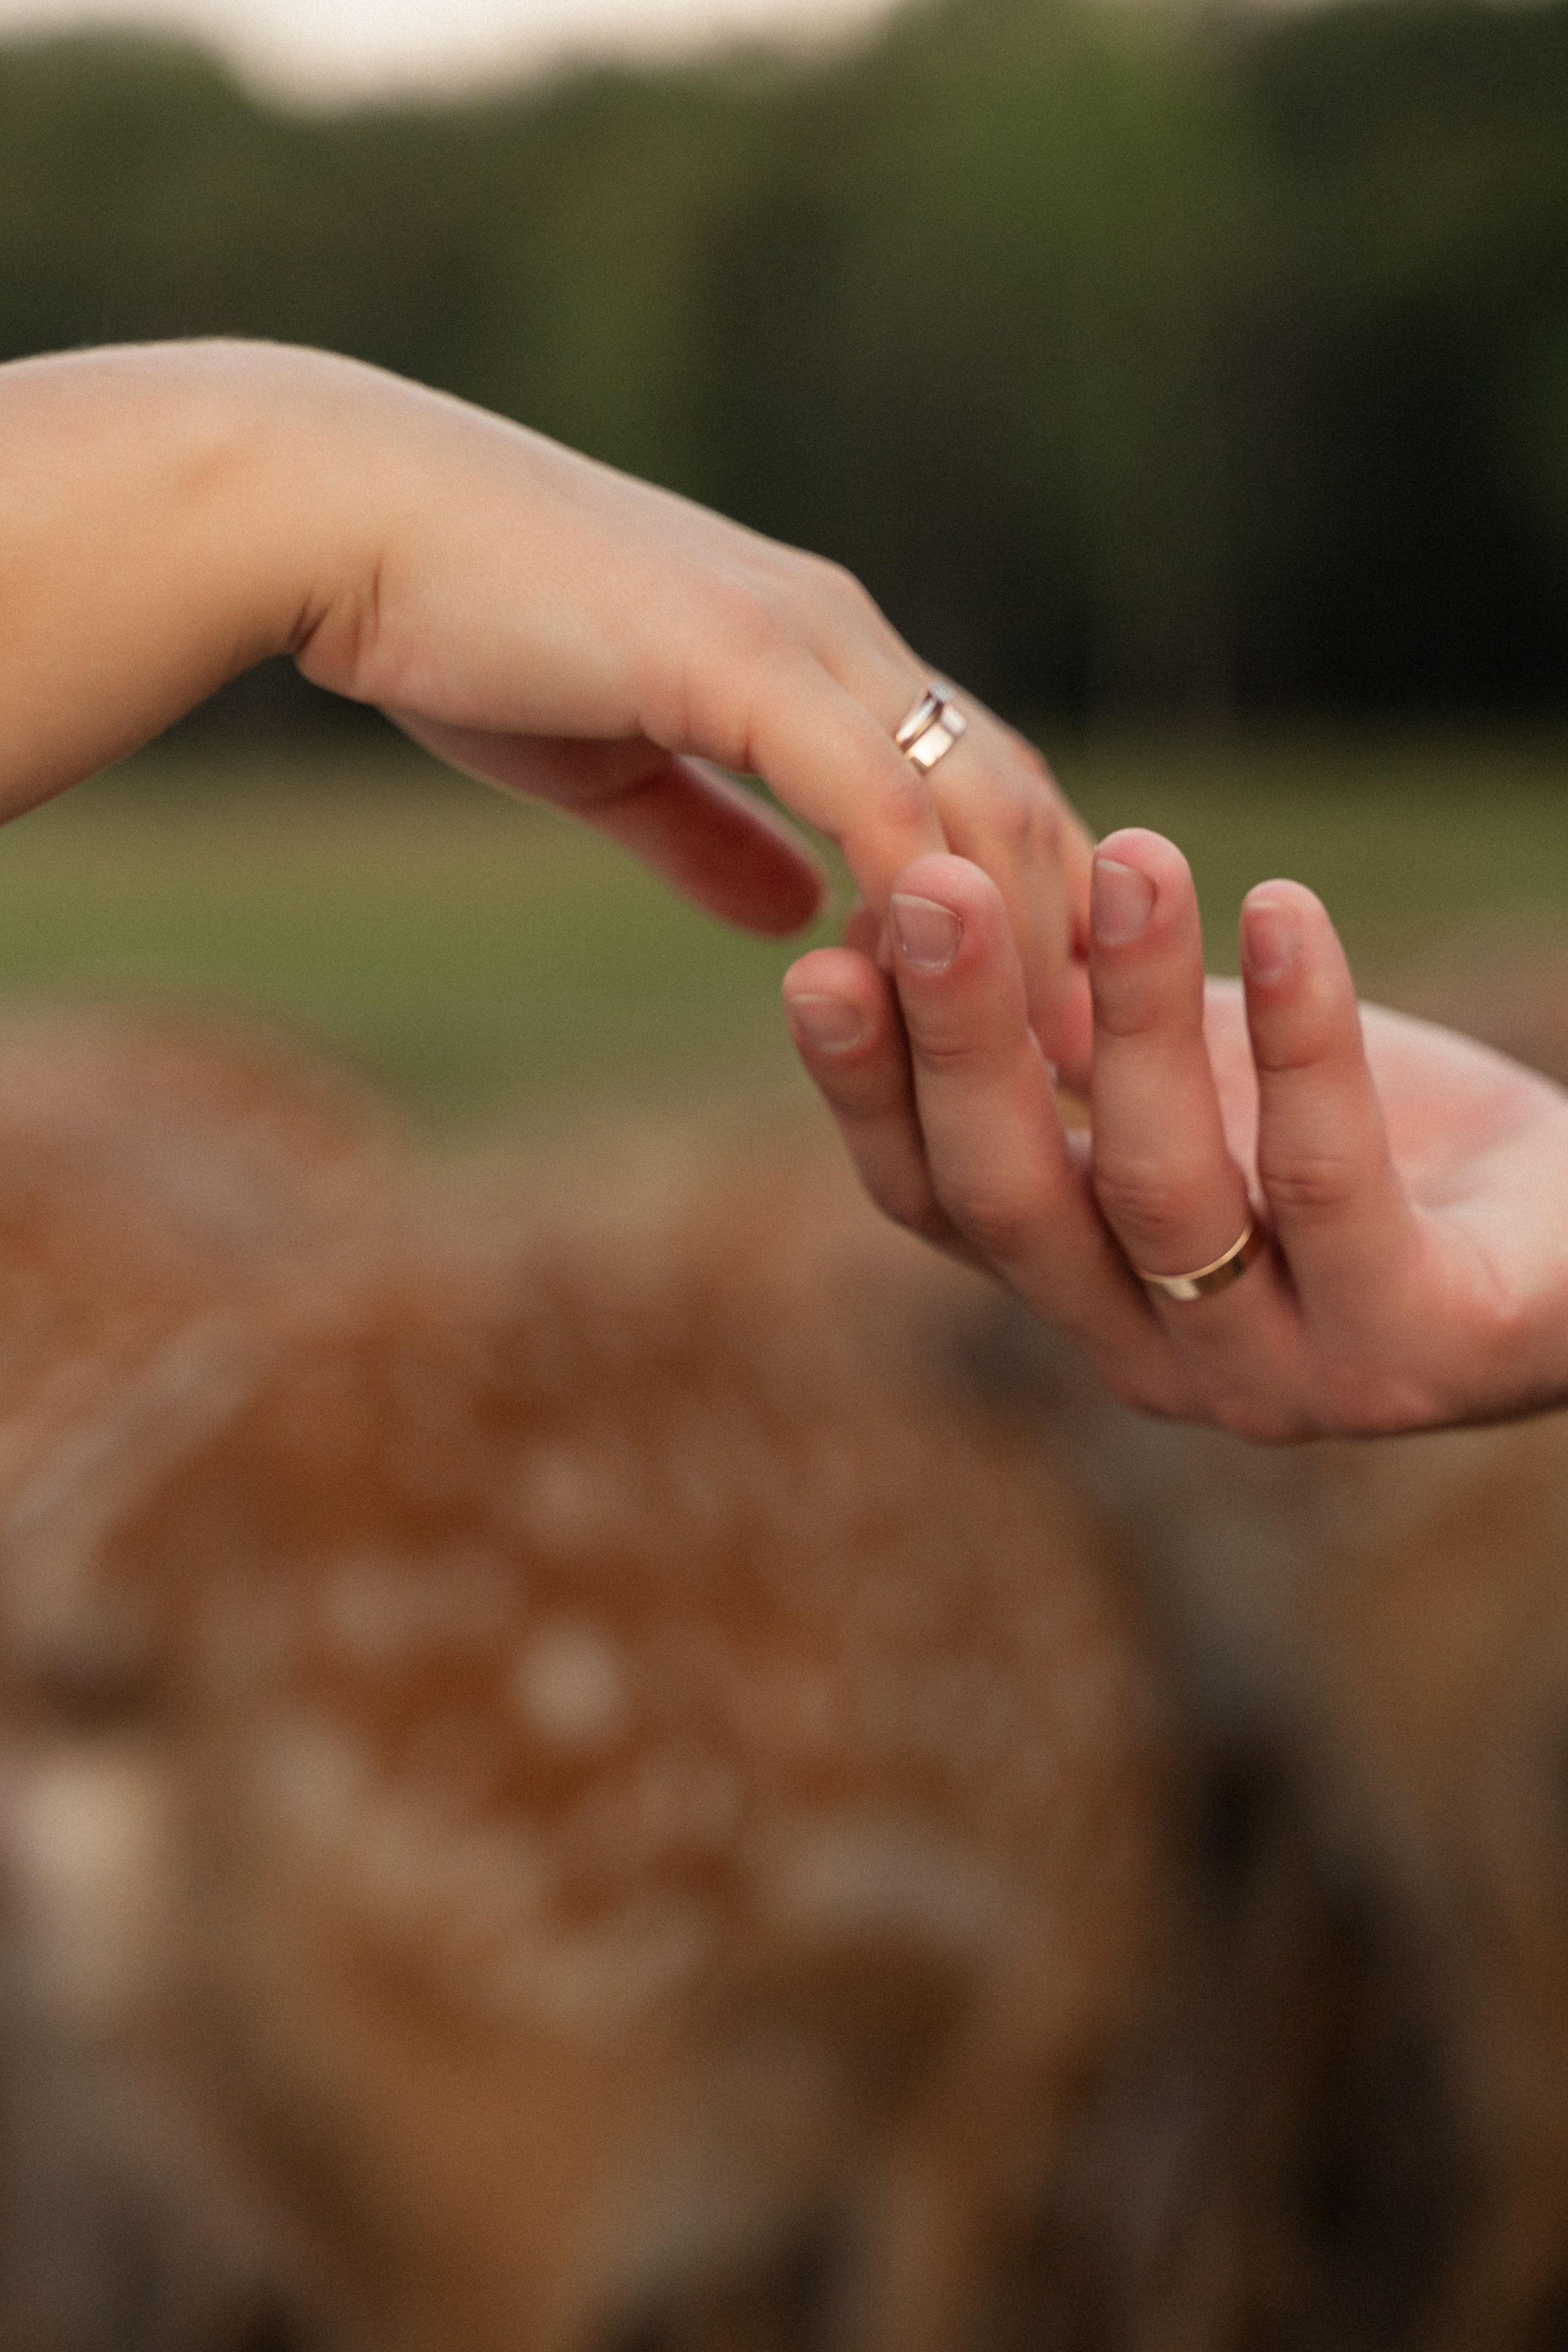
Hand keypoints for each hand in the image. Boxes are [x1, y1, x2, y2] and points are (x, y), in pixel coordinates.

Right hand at [2, 344, 1089, 1063]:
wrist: (349, 519)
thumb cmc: (464, 628)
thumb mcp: (615, 761)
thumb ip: (714, 834)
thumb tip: (794, 913)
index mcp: (818, 654)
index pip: (972, 781)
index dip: (1031, 897)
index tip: (1052, 1013)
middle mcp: (840, 637)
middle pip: (1010, 791)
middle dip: (1068, 929)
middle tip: (1100, 1062)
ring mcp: (800, 639)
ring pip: (967, 794)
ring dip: (1018, 931)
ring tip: (1049, 1055)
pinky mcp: (736, 659)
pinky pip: (870, 791)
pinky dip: (913, 888)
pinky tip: (929, 983)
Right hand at [784, 827, 1567, 1439]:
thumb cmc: (1364, 1144)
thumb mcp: (1192, 1081)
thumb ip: (1070, 1035)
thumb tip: (915, 896)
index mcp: (1077, 1285)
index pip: (934, 1201)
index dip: (867, 1090)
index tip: (819, 955)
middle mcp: (1149, 1352)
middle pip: (1018, 1205)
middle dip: (965, 1041)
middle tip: (929, 885)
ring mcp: (1283, 1374)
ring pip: (1164, 1195)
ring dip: (1136, 1018)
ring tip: (1139, 856)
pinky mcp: (1422, 1348)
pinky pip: (1340, 1187)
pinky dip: (1310, 1041)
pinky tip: (1287, 912)